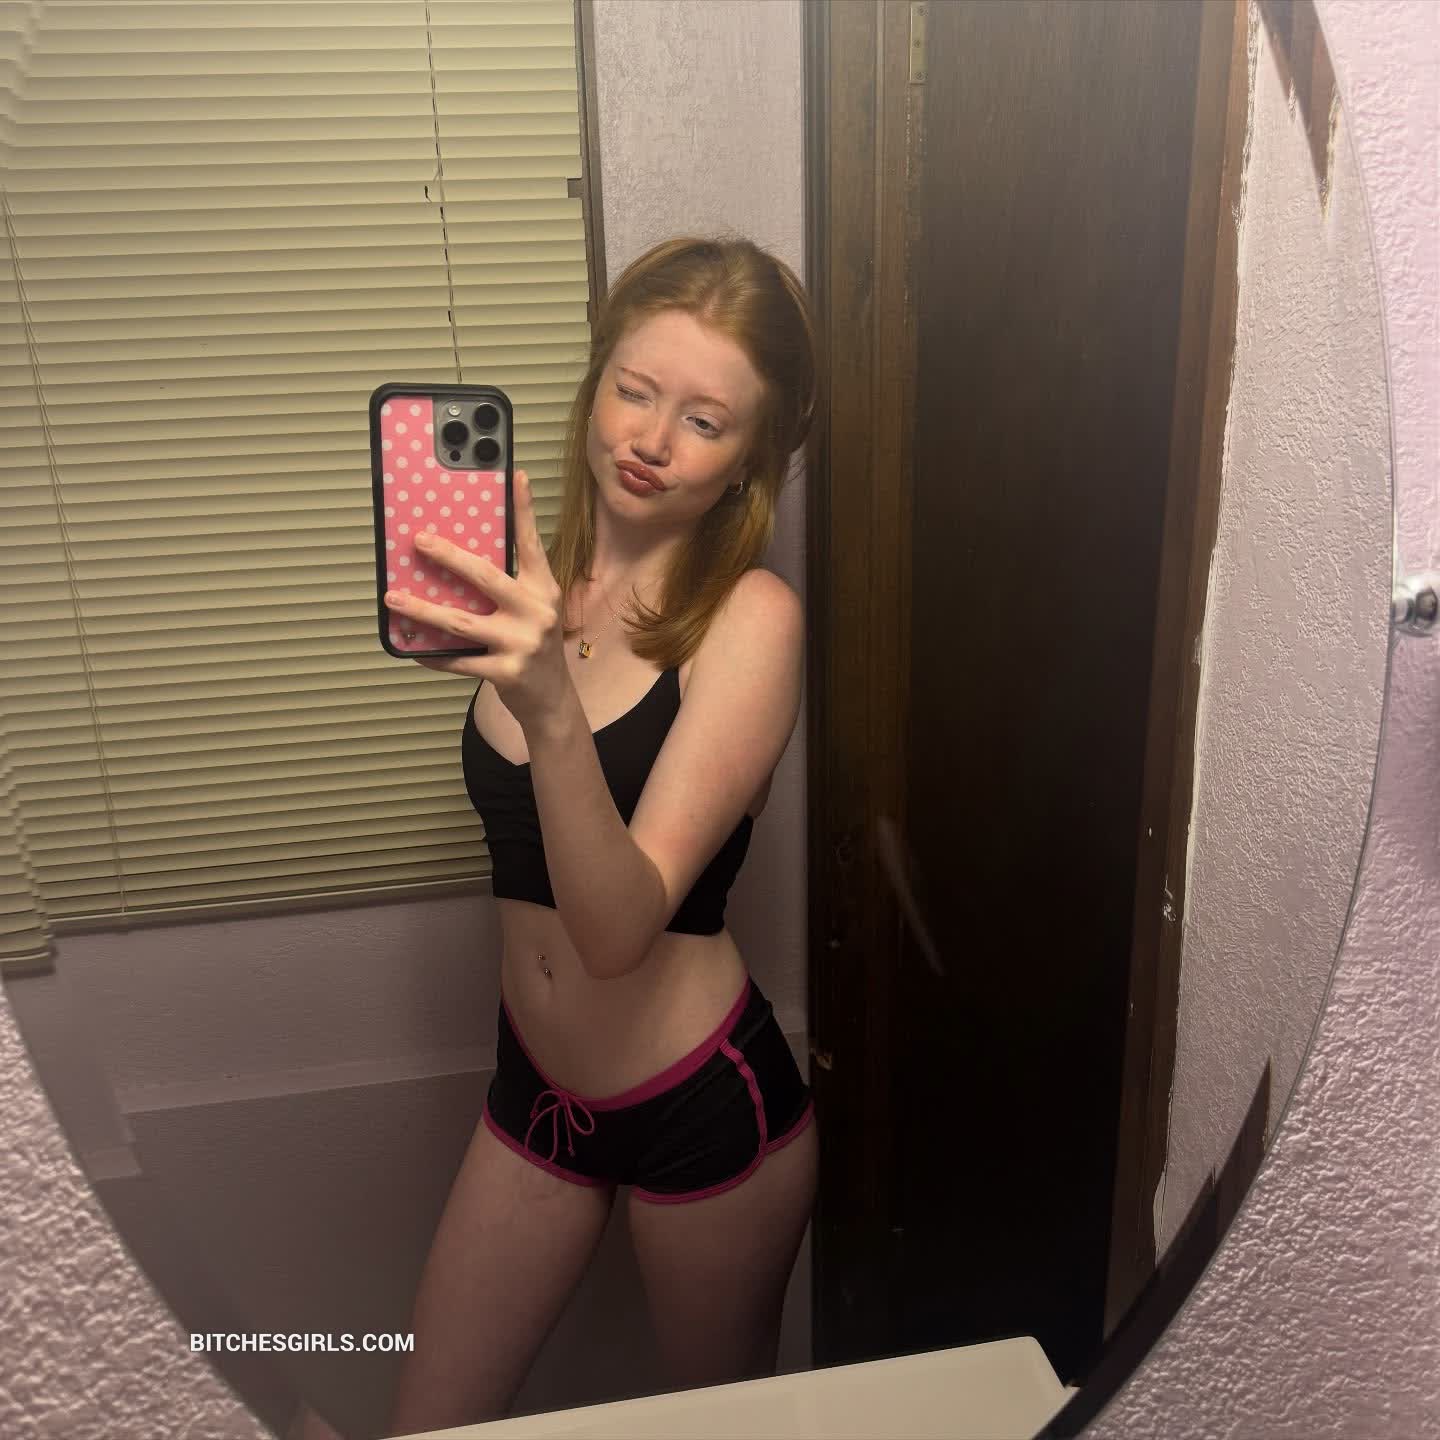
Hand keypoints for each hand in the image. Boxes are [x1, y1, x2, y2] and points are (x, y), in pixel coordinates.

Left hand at [383, 469, 570, 730]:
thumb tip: (455, 561)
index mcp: (542, 589)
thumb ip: (507, 586)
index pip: (531, 543)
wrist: (552, 699)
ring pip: (460, 621)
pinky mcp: (506, 672)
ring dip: (422, 609)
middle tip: (419, 540)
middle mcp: (535, 612)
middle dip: (448, 556)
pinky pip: (458, 660)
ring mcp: (521, 643)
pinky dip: (431, 654)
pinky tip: (410, 647)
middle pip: (485, 577)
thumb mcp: (532, 609)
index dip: (523, 510)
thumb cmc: (534, 645)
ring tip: (393, 597)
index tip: (516, 476)